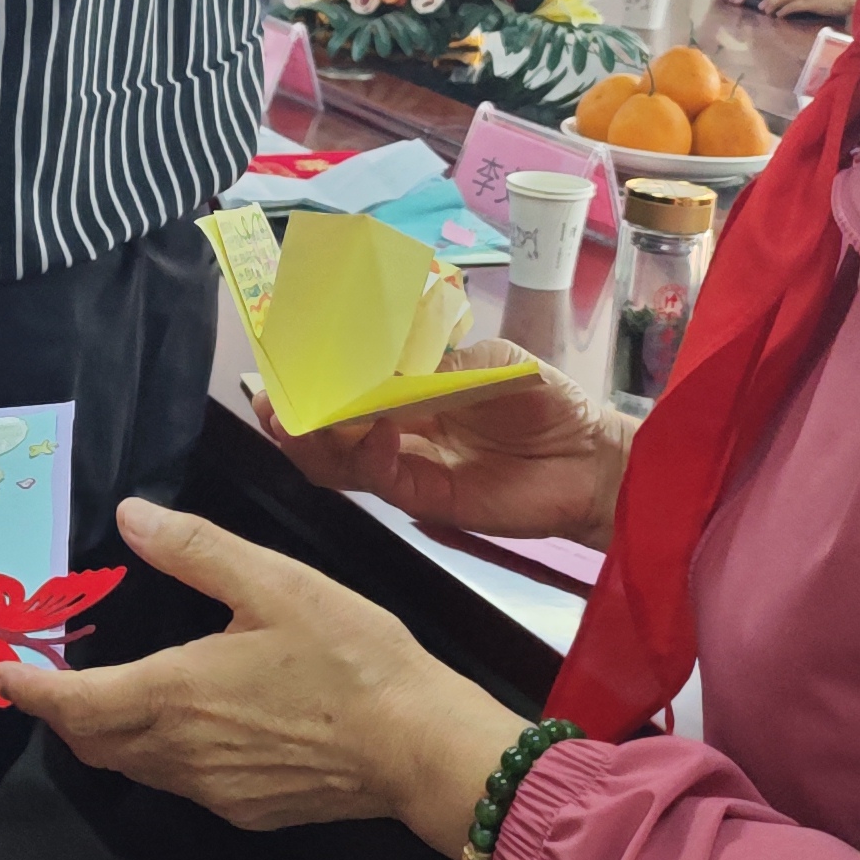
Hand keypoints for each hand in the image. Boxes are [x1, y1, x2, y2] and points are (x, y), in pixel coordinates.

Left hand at [0, 500, 508, 852]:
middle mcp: (180, 753)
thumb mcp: (273, 582)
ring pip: (133, 765)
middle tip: (42, 676)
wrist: (421, 748)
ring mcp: (212, 789)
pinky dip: (158, 752)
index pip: (69, 702)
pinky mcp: (247, 808)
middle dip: (59, 710)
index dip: (24, 687)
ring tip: (102, 692)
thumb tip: (132, 516)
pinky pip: (180, 782)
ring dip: (107, 732)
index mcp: (174, 693)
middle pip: (91, 741)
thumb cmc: (354, 662)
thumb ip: (194, 547)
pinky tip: (185, 721)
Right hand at [269, 341, 630, 545]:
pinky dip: (369, 457)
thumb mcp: (492, 361)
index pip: (341, 385)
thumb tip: (380, 358)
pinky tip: (376, 434)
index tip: (277, 359)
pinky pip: (381, 482)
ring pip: (338, 462)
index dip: (307, 377)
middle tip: (270, 402)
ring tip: (298, 421)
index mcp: (404, 393)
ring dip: (314, 441)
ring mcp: (405, 468)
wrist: (589, 459)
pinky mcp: (423, 500)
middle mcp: (394, 431)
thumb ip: (438, 362)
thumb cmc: (544, 401)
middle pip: (324, 429)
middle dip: (291, 415)